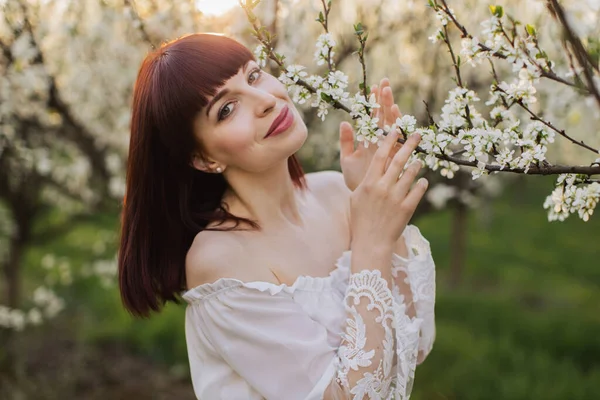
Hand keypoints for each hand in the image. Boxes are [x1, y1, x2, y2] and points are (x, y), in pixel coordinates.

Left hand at [340, 78, 402, 190]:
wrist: (365, 198)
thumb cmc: (356, 180)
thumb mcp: (347, 160)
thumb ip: (346, 142)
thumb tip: (344, 122)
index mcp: (369, 140)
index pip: (371, 117)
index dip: (372, 102)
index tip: (372, 86)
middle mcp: (380, 141)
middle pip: (383, 116)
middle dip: (383, 99)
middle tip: (384, 82)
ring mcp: (388, 147)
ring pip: (391, 123)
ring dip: (389, 108)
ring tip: (387, 92)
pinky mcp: (395, 155)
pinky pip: (397, 137)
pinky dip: (396, 125)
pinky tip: (395, 113)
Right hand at [350, 129, 427, 250]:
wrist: (371, 242)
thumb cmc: (361, 219)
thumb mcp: (356, 197)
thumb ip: (364, 181)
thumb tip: (371, 167)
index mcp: (368, 183)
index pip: (380, 156)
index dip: (388, 141)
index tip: (396, 130)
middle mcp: (382, 188)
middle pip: (398, 160)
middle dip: (408, 144)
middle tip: (417, 134)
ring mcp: (396, 198)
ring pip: (410, 173)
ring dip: (416, 164)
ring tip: (419, 159)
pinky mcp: (407, 208)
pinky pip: (418, 190)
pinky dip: (421, 183)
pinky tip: (422, 180)